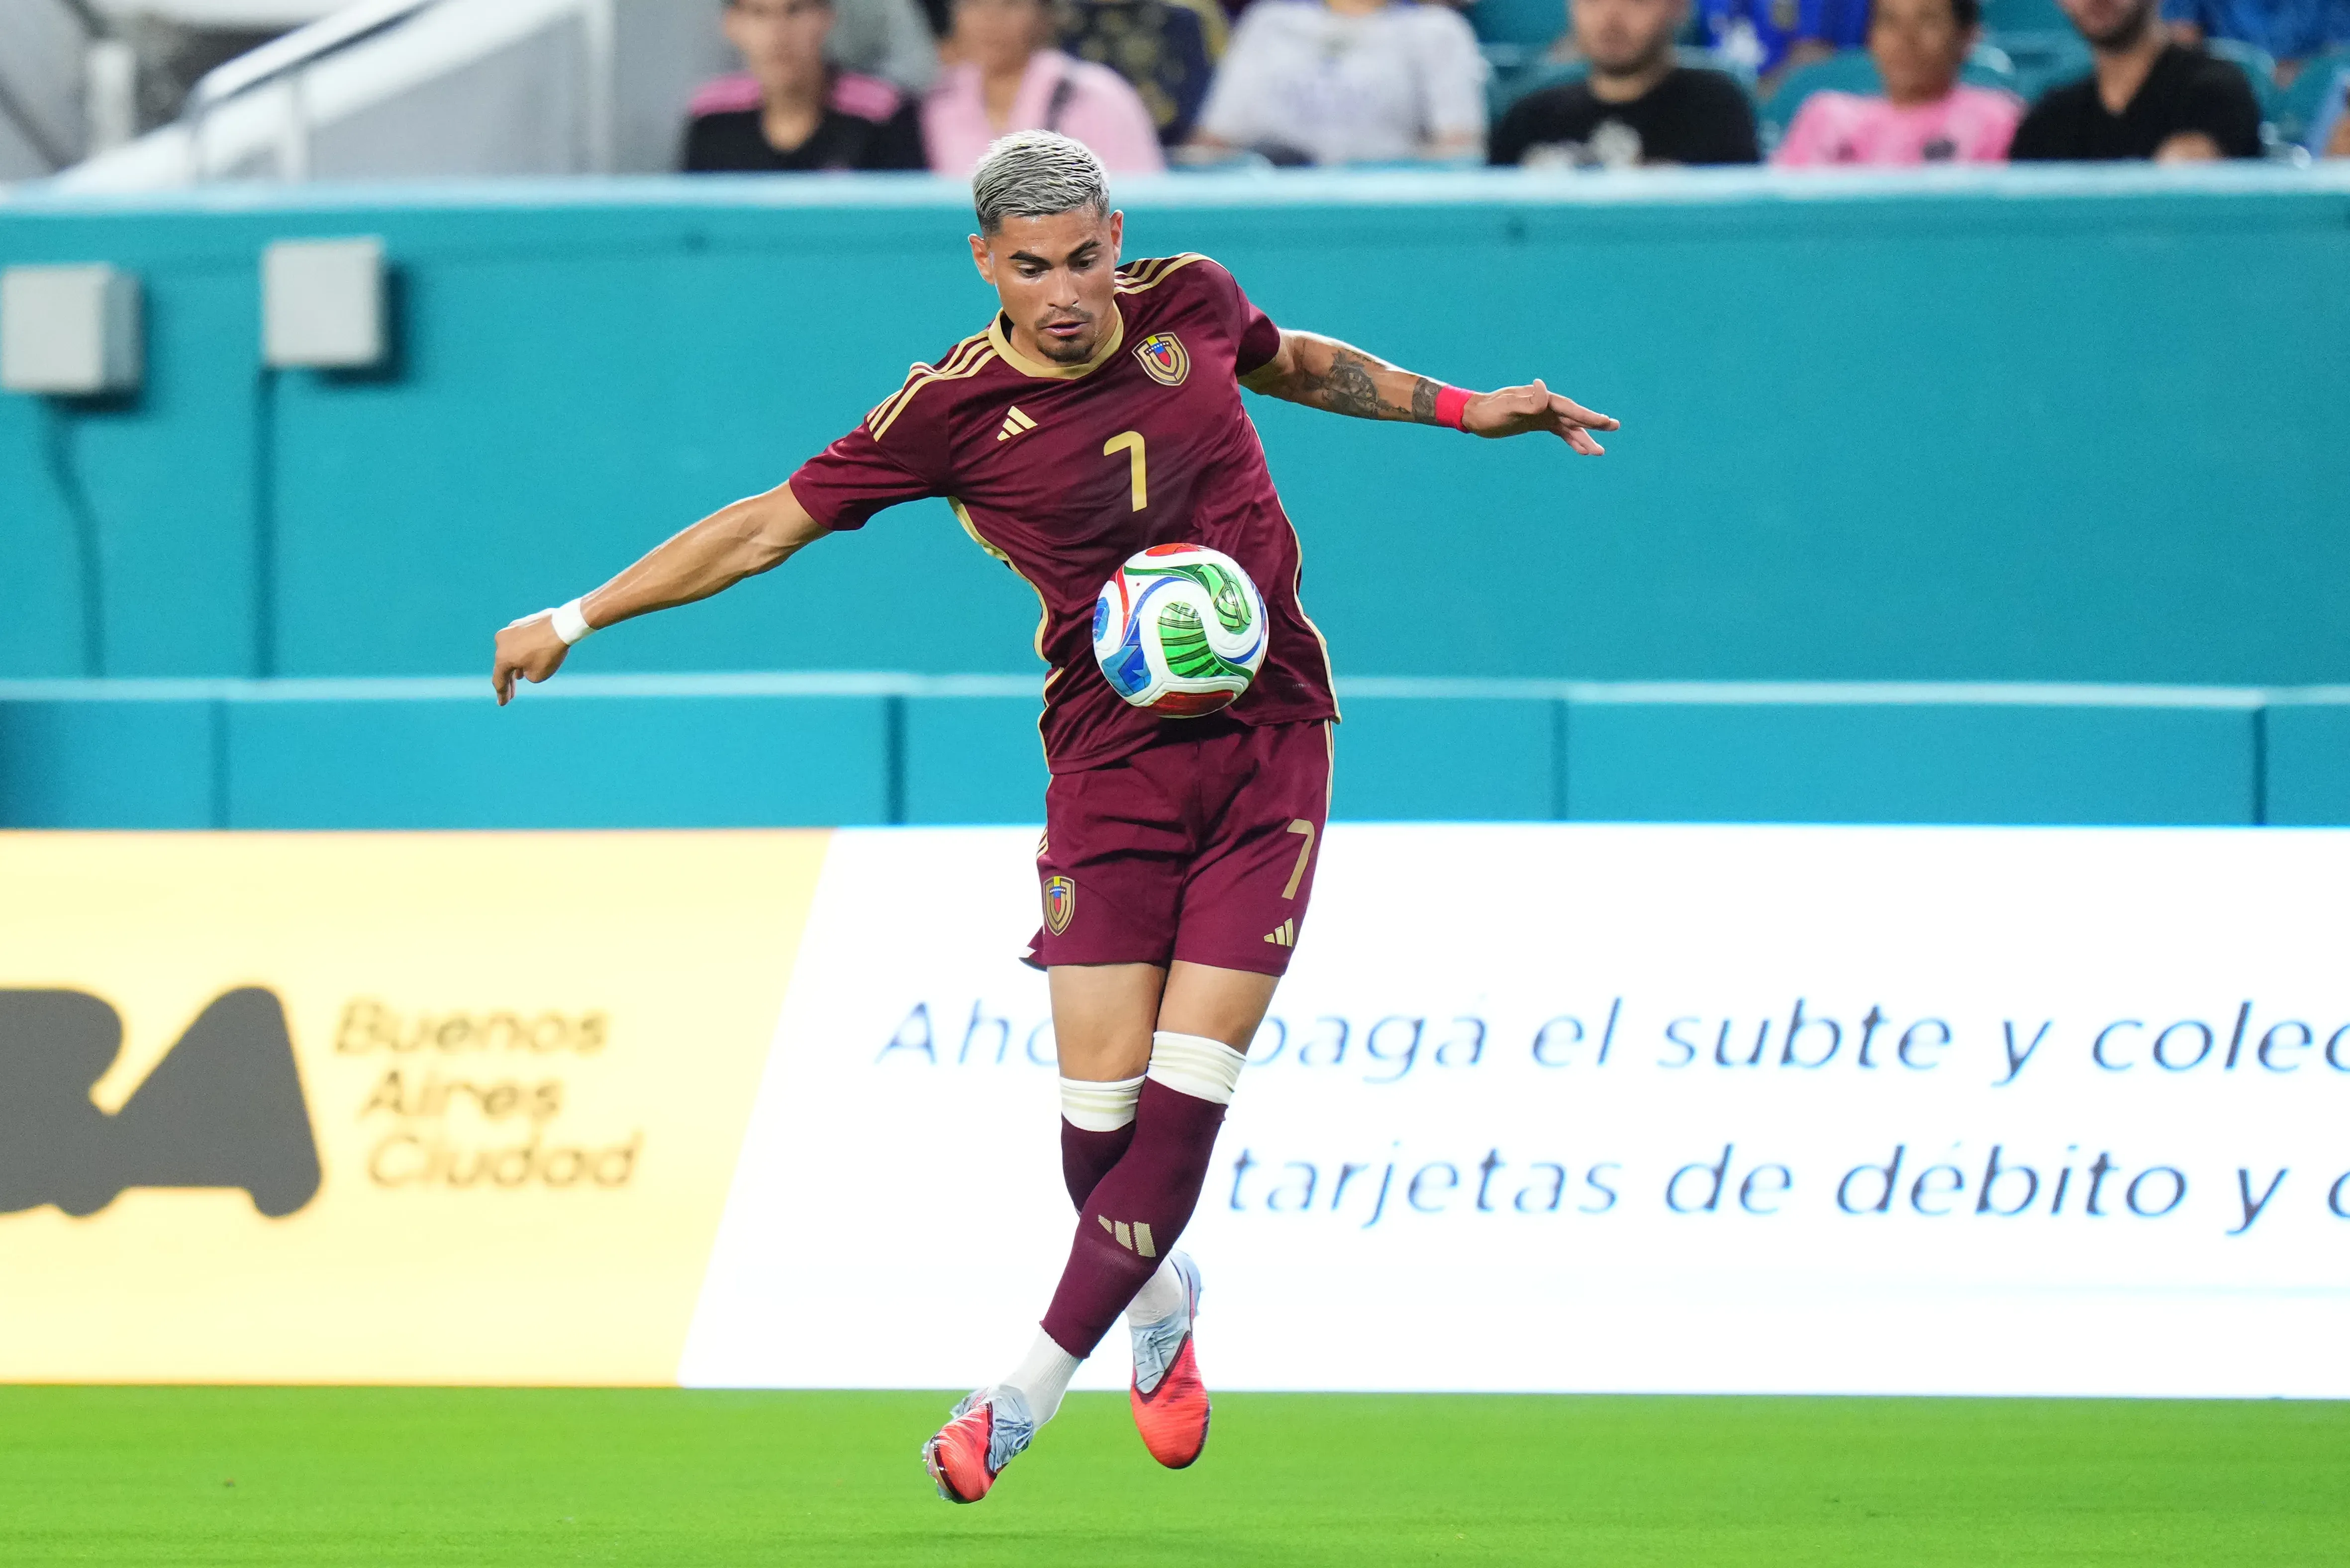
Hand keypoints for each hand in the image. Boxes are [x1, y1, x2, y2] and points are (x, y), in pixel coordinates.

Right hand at [492, 612, 570, 705]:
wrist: (562, 626)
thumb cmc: (549, 653)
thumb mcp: (538, 676)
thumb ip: (527, 675)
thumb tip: (525, 667)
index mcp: (502, 658)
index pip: (499, 680)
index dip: (502, 693)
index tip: (503, 703)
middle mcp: (501, 642)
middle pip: (504, 665)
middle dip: (509, 681)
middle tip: (510, 694)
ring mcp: (510, 630)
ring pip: (511, 651)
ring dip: (515, 665)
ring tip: (518, 677)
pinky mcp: (521, 623)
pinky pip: (519, 641)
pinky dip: (522, 651)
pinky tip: (527, 657)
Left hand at [1463, 380, 1619, 453]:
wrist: (1473, 414)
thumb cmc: (1488, 411)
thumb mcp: (1506, 408)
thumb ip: (1526, 401)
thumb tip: (1543, 387)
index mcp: (1541, 399)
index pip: (1569, 408)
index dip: (1587, 416)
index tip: (1605, 422)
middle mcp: (1544, 404)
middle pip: (1574, 415)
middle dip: (1594, 422)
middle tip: (1615, 427)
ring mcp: (1542, 413)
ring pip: (1569, 426)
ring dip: (1584, 437)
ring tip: (1600, 452)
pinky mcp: (1537, 423)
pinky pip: (1559, 431)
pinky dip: (1570, 439)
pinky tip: (1581, 450)